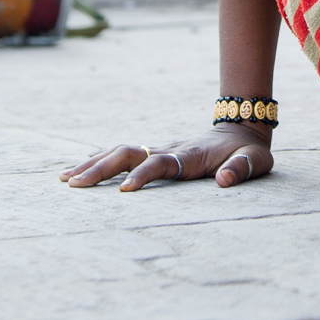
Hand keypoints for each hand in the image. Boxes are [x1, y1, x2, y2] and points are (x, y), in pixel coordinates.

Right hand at [59, 124, 273, 190]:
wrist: (241, 128)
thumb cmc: (248, 151)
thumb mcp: (255, 161)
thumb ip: (241, 169)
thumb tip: (223, 181)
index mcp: (189, 155)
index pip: (160, 163)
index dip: (143, 175)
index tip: (124, 191)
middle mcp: (168, 149)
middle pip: (127, 154)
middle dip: (100, 169)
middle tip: (73, 185)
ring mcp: (158, 149)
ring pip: (119, 152)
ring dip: (92, 164)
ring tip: (64, 179)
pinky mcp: (153, 152)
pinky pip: (121, 155)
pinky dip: (98, 160)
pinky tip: (77, 170)